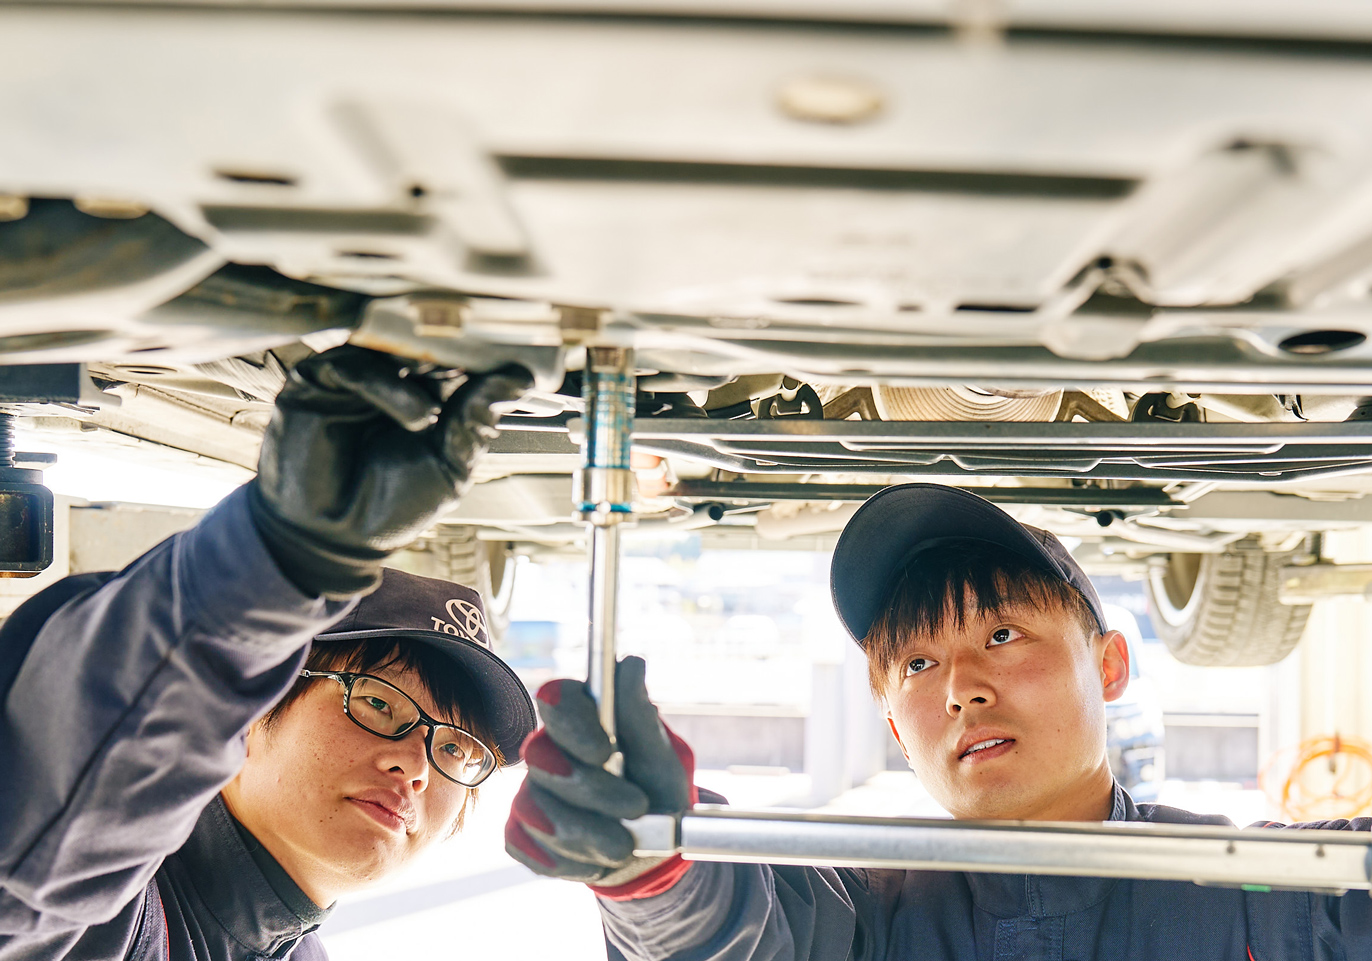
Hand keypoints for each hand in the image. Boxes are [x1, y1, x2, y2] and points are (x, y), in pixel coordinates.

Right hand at [249, 345, 531, 597]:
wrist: (336, 540)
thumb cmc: (389, 506)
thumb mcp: (450, 465)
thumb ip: (476, 419)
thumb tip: (517, 379)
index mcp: (422, 395)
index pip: (452, 360)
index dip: (480, 359)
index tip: (513, 364)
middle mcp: (388, 380)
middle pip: (421, 343)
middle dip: (451, 356)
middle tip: (474, 369)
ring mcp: (352, 379)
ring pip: (389, 349)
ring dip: (420, 375)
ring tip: (431, 417)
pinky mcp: (314, 384)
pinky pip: (351, 366)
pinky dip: (386, 385)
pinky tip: (413, 416)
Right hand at [505, 656, 696, 893]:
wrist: (653, 844)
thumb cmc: (655, 785)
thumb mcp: (659, 755)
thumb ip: (640, 715)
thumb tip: (631, 665)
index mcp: (581, 716)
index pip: (555, 698)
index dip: (573, 723)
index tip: (605, 750)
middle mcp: (548, 749)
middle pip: (541, 757)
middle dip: (591, 789)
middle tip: (636, 806)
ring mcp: (530, 791)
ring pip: (533, 807)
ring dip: (585, 833)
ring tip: (623, 844)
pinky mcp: (521, 832)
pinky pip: (525, 844)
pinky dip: (567, 859)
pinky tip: (595, 859)